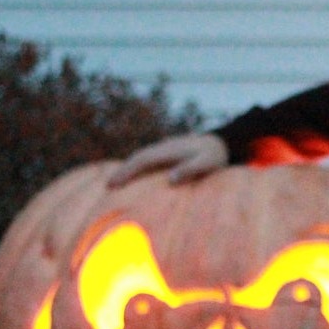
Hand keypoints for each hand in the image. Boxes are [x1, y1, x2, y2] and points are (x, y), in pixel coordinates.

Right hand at [107, 133, 228, 187]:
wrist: (220, 142)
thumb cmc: (215, 156)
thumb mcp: (207, 163)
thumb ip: (190, 169)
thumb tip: (170, 180)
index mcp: (169, 150)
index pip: (142, 160)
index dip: (127, 171)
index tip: (114, 183)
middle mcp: (163, 147)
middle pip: (137, 157)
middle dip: (122, 171)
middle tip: (108, 187)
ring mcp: (164, 148)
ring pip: (141, 157)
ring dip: (128, 168)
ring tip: (115, 184)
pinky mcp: (167, 152)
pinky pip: (148, 159)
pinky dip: (137, 167)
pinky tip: (133, 177)